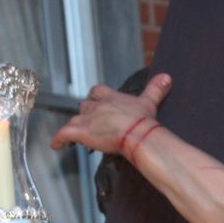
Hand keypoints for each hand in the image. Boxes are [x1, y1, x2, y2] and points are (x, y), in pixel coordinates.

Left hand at [51, 73, 171, 153]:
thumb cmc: (142, 120)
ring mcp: (88, 119)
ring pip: (75, 119)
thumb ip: (156, 88)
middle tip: (89, 122)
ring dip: (75, 126)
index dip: (96, 97)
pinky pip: (64, 134)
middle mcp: (97, 106)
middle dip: (86, 113)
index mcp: (111, 97)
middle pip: (85, 106)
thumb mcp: (150, 101)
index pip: (98, 91)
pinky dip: (58, 140)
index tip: (97, 101)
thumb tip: (168, 76)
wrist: (136, 134)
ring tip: (76, 134)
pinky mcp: (81, 132)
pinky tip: (56, 145)